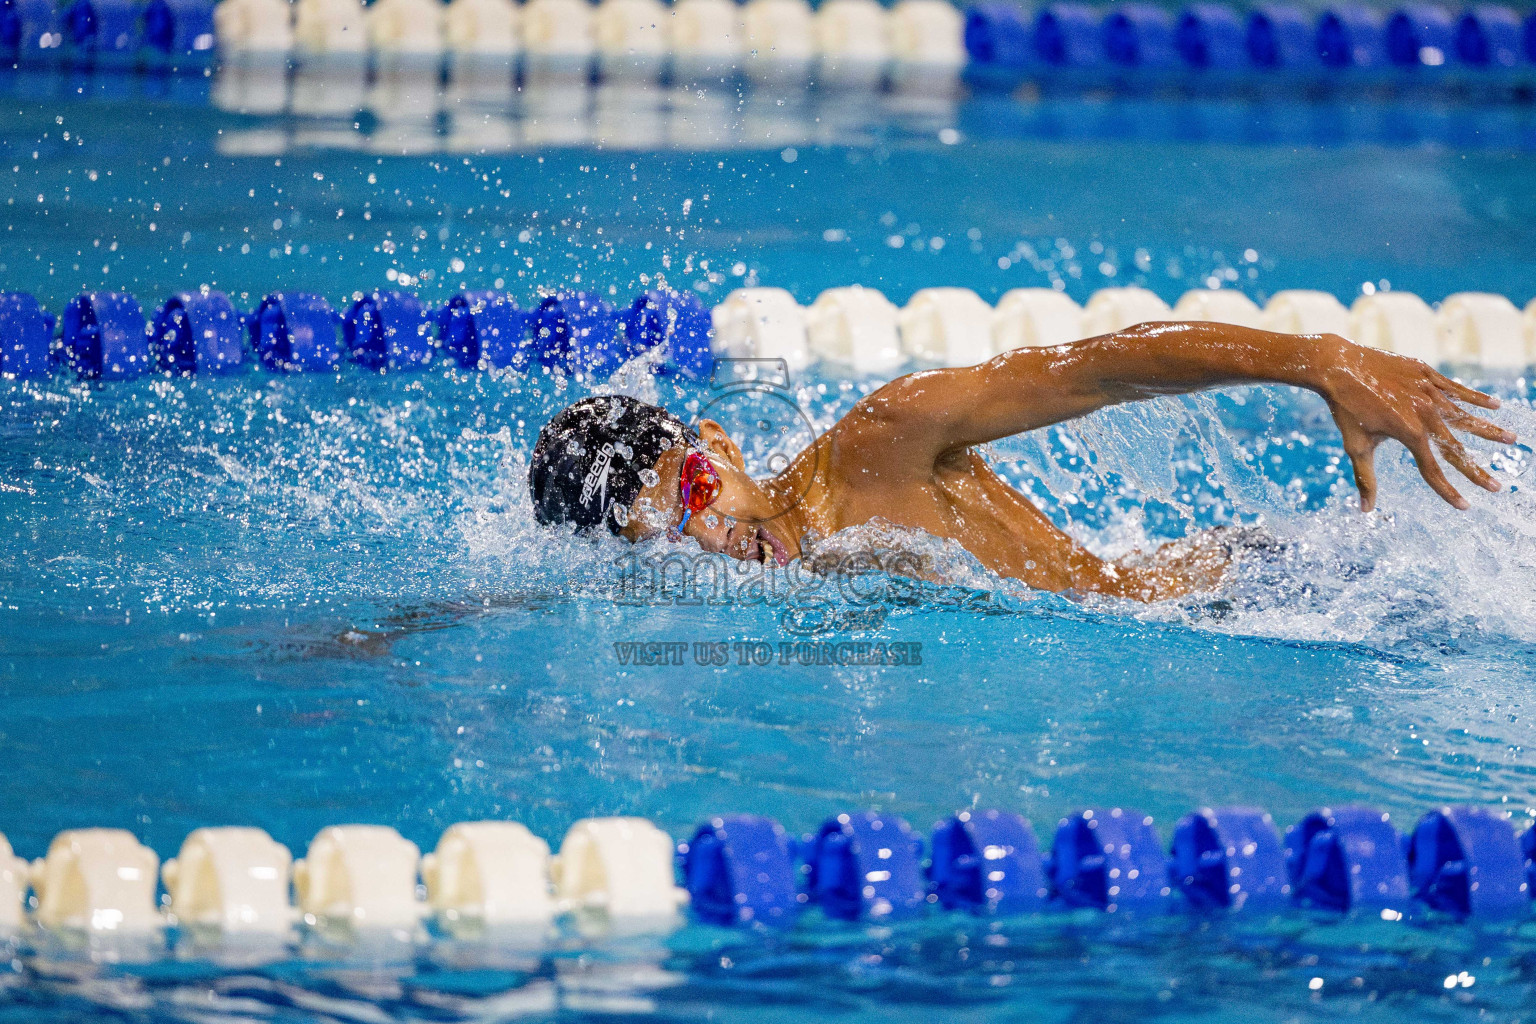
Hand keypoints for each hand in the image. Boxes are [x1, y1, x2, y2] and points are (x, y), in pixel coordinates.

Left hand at [1315, 337, 1516, 511]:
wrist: (1338, 366)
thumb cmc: (1345, 410)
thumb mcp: (1356, 446)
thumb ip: (1366, 478)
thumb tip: (1366, 510)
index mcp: (1409, 433)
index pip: (1433, 470)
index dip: (1448, 491)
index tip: (1465, 506)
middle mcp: (1424, 413)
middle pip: (1456, 448)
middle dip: (1476, 471)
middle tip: (1497, 487)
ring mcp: (1428, 391)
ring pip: (1465, 415)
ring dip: (1488, 429)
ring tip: (1511, 439)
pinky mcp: (1426, 374)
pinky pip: (1455, 389)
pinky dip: (1475, 397)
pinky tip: (1495, 405)